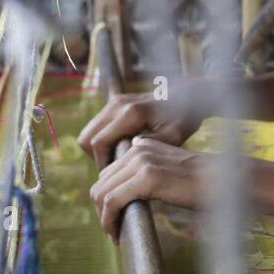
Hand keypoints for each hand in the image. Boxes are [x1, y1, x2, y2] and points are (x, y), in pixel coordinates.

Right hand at [76, 88, 204, 169]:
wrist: (188, 96)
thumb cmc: (184, 118)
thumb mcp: (174, 136)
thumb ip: (150, 148)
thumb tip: (128, 161)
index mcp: (130, 113)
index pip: (99, 143)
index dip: (102, 163)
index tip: (115, 178)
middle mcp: (117, 104)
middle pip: (86, 138)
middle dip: (96, 158)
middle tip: (115, 171)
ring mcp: (114, 101)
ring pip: (88, 132)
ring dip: (98, 150)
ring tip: (118, 161)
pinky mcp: (114, 103)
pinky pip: (97, 127)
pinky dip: (102, 141)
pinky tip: (121, 150)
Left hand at [88, 136, 207, 240]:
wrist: (225, 180)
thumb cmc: (204, 181)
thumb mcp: (172, 170)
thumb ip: (151, 170)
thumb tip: (133, 184)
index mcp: (143, 145)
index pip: (109, 173)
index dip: (107, 198)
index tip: (115, 218)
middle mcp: (138, 149)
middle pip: (101, 183)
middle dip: (102, 209)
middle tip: (113, 230)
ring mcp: (141, 162)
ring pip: (103, 193)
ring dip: (104, 218)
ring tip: (114, 234)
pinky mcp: (146, 178)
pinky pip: (113, 202)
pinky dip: (109, 221)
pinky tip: (117, 235)